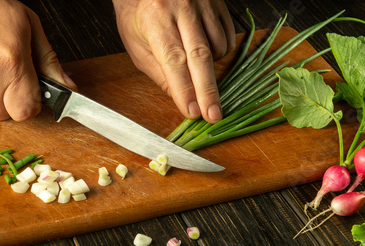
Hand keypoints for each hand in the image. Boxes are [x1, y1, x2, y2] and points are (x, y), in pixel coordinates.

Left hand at [112, 0, 234, 122]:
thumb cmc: (137, 15)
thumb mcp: (137, 45)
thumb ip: (159, 72)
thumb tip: (181, 99)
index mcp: (155, 17)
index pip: (173, 60)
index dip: (184, 89)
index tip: (192, 112)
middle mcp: (181, 6)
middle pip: (200, 56)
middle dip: (207, 90)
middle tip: (213, 116)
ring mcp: (203, 3)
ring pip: (217, 47)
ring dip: (210, 69)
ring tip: (195, 68)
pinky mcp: (218, 3)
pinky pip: (228, 36)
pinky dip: (220, 52)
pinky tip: (206, 53)